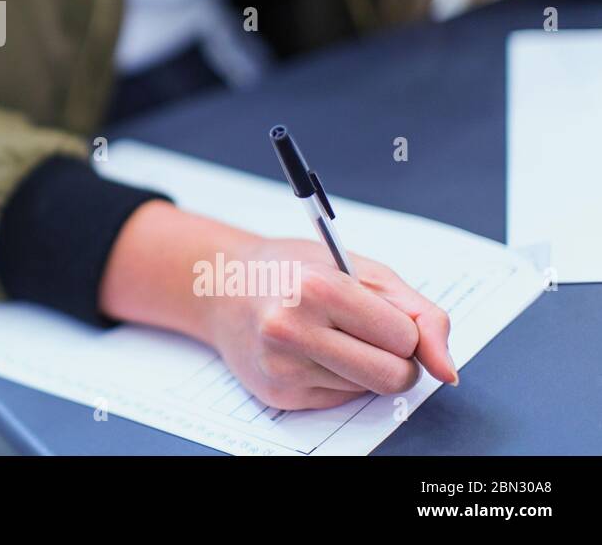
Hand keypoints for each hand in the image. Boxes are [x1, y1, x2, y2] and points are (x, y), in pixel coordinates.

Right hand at [203, 237, 456, 410]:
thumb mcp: (363, 270)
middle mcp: (291, 329)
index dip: (403, 327)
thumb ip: (420, 315)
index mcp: (317, 288)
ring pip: (368, 391)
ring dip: (363, 368)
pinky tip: (308, 352)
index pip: (404, 338)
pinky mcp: (277, 395)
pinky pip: (340, 401)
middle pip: (392, 376)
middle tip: (368, 334)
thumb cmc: (298, 271)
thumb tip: (448, 371)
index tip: (378, 311)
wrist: (223, 286)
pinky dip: (337, 379)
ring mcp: (281, 367)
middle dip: (396, 360)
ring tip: (328, 334)